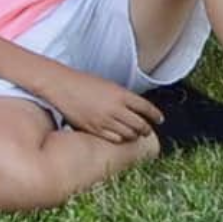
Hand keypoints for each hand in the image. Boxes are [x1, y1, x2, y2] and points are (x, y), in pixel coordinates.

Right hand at [40, 65, 162, 143]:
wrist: (62, 85)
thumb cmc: (83, 82)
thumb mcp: (108, 85)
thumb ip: (122, 97)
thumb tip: (134, 109)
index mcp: (121, 94)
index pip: (146, 107)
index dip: (156, 115)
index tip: (160, 119)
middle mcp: (116, 108)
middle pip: (140, 124)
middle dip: (145, 129)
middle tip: (146, 130)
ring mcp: (105, 120)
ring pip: (129, 134)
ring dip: (133, 135)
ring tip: (133, 134)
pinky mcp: (94, 129)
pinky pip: (114, 139)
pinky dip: (120, 138)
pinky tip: (119, 136)